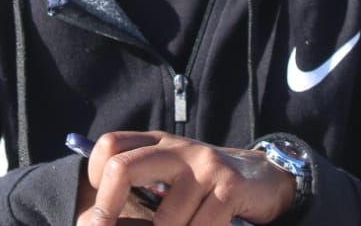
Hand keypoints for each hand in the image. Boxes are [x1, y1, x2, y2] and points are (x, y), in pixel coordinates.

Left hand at [76, 130, 295, 225]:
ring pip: (165, 221)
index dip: (95, 175)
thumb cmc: (207, 188)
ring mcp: (204, 165)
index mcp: (158, 143)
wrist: (265, 179)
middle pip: (122, 169)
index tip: (100, 209)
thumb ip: (142, 188)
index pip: (111, 146)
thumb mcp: (172, 179)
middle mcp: (178, 148)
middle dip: (106, 209)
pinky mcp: (229, 186)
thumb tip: (99, 221)